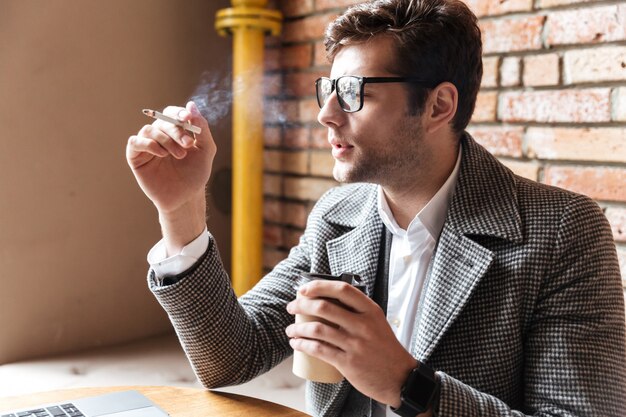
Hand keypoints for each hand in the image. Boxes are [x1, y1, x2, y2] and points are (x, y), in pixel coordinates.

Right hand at [126, 101, 215, 251]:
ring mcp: (147, 145)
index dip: (179, 113)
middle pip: (162, 120)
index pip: (172, 113)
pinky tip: (161, 154)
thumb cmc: (195, 175)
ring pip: (150, 129)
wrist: (185, 198)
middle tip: (187, 144)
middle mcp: (160, 135)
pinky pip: (135, 141)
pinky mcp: (136, 157)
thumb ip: (202, 128)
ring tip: (178, 155)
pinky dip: (148, 143)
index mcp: (175, 131)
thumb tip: (192, 105)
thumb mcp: (205, 150)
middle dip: (176, 130)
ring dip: (165, 139)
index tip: (187, 118)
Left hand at [285, 280, 416, 407]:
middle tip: (291, 308)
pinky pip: (319, 350)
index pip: (342, 289)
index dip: (319, 286)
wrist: (399, 377)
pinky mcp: (348, 363)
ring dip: (298, 328)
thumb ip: (358, 310)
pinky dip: (303, 345)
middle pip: (324, 307)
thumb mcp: (377, 322)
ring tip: (290, 330)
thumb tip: (328, 299)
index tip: (304, 289)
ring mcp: (355, 344)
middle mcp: (363, 324)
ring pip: (318, 329)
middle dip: (301, 305)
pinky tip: (296, 344)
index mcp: (370, 310)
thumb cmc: (384, 347)